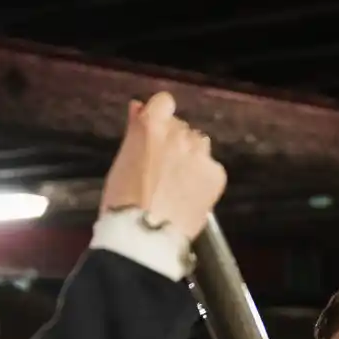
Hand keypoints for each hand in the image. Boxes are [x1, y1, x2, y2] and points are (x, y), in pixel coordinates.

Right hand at [100, 91, 227, 240]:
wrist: (145, 237)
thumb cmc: (123, 203)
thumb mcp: (122, 162)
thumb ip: (135, 132)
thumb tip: (140, 109)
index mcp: (152, 127)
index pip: (164, 102)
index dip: (160, 115)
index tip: (156, 130)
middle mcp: (179, 135)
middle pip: (182, 127)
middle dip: (174, 142)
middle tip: (162, 168)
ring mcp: (200, 155)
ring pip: (199, 146)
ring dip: (191, 157)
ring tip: (177, 184)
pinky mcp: (216, 175)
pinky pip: (212, 169)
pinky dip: (203, 180)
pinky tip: (189, 196)